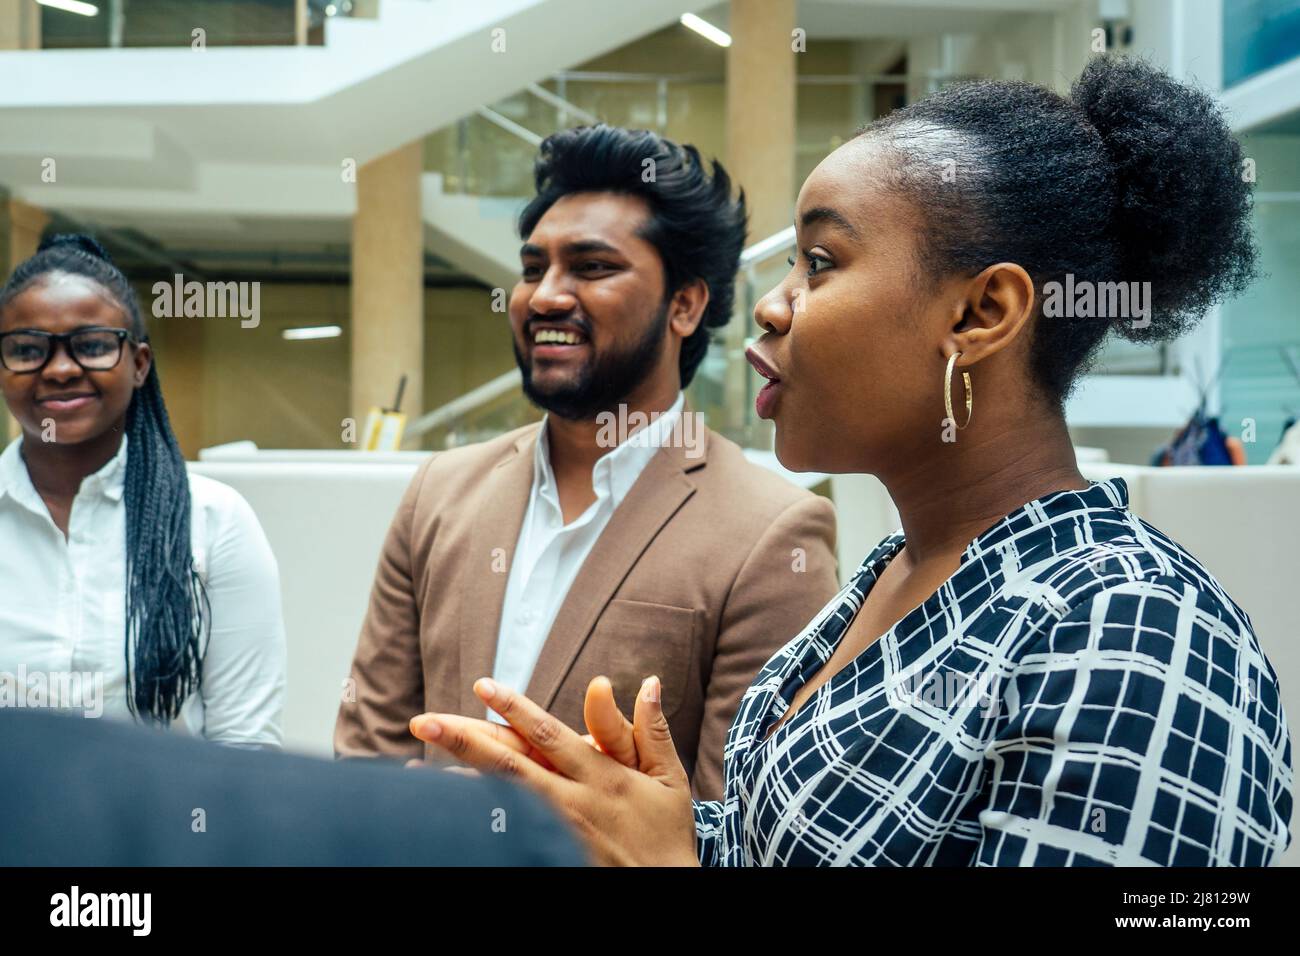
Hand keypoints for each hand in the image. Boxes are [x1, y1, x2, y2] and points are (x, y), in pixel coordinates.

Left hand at [409, 676, 697, 866]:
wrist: (667, 888)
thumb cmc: (667, 831)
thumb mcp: (667, 777)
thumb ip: (651, 730)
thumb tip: (648, 682)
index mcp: (600, 775)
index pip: (548, 735)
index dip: (515, 709)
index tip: (483, 686)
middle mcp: (573, 802)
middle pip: (510, 765)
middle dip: (465, 740)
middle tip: (422, 721)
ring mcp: (558, 833)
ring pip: (501, 802)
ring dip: (460, 780)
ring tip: (418, 766)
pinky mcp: (552, 854)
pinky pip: (507, 836)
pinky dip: (477, 821)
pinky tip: (448, 811)